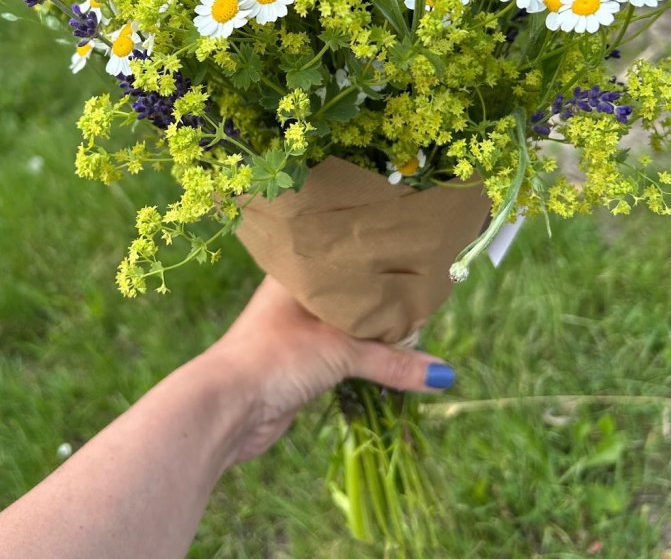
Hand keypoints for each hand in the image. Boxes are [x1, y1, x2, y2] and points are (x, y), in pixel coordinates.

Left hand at [207, 275, 455, 463]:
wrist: (226, 408)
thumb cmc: (276, 357)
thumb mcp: (340, 351)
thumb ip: (392, 360)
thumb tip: (444, 375)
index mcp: (300, 273)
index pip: (351, 262)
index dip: (382, 267)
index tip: (419, 269)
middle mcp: (298, 297)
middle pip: (354, 299)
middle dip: (385, 309)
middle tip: (428, 305)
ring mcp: (298, 332)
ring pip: (349, 331)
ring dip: (376, 342)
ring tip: (418, 338)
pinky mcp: (301, 367)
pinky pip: (343, 359)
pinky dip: (366, 364)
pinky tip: (392, 366)